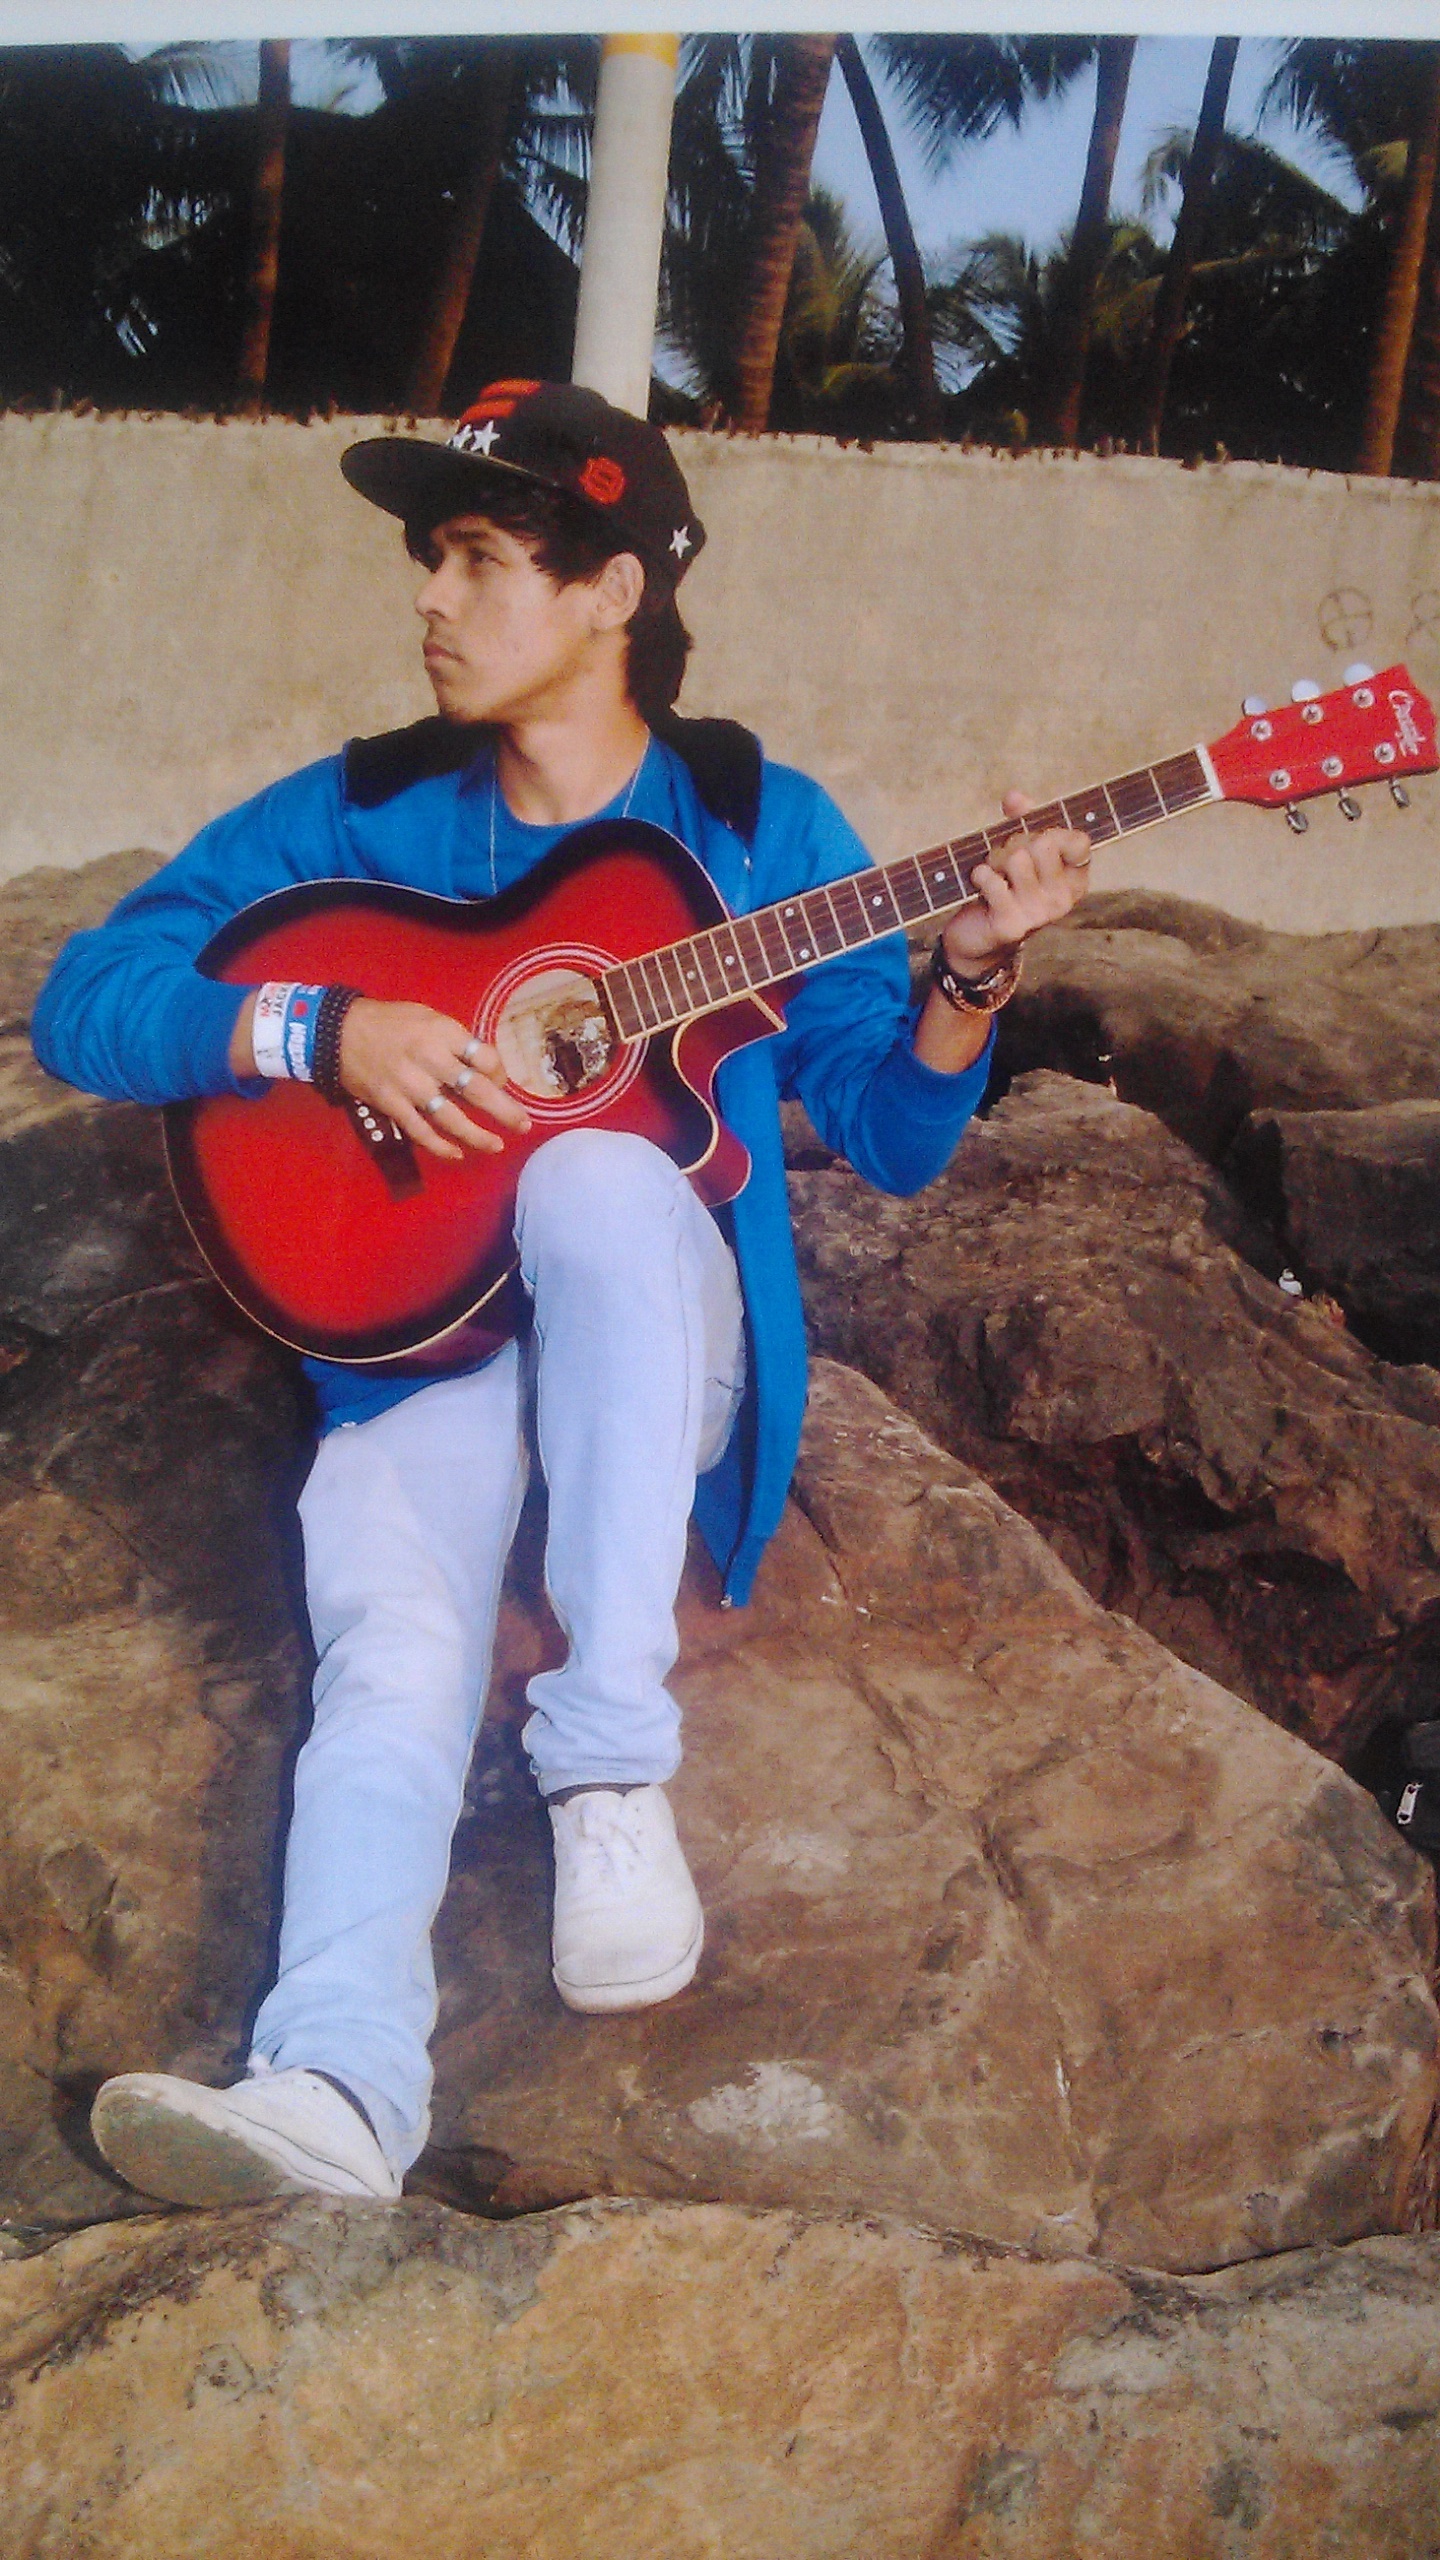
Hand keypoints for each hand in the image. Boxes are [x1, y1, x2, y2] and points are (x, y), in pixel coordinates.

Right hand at [338, 1000, 530, 1162]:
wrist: (339, 1032)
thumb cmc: (390, 1022)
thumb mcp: (427, 1017)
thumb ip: (455, 1040)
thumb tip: (483, 1068)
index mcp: (442, 1033)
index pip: (484, 1058)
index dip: (499, 1074)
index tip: (499, 1082)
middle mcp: (430, 1060)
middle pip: (476, 1090)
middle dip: (504, 1111)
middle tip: (523, 1125)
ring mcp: (410, 1086)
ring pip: (451, 1118)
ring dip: (477, 1135)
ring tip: (496, 1145)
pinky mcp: (392, 1105)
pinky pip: (421, 1131)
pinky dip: (441, 1146)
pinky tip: (457, 1153)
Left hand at [940, 790, 1091, 972]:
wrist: (978, 936)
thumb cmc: (1004, 885)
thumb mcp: (1019, 849)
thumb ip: (1021, 818)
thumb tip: (1014, 796)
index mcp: (1074, 880)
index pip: (1079, 842)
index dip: (1053, 830)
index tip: (1035, 838)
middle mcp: (1063, 899)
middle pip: (1044, 842)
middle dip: (1016, 841)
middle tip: (1006, 860)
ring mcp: (1039, 914)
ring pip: (1017, 858)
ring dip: (996, 859)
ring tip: (994, 873)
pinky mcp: (1012, 925)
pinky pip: (992, 880)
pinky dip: (980, 875)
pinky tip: (980, 886)